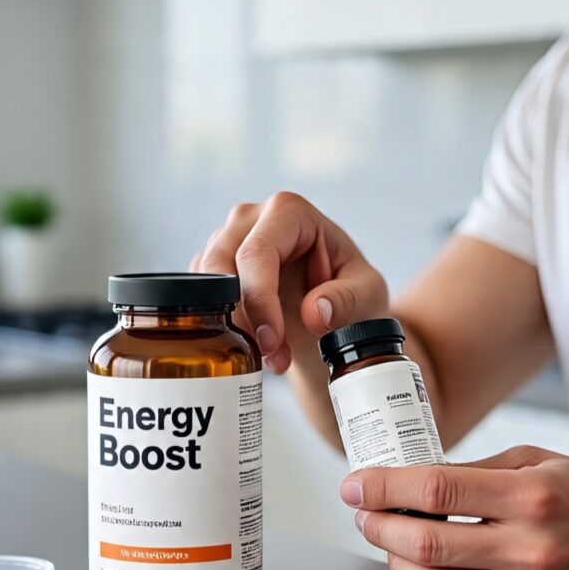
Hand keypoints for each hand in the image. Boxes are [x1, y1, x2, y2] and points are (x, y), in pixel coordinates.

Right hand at [191, 192, 387, 371]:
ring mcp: (228, 239)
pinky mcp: (214, 265)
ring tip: (273, 356)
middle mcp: (252, 218)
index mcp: (290, 212)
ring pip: (205, 284)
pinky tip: (256, 345)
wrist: (336, 312)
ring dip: (234, 328)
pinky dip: (223, 326)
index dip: (260, 299)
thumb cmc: (352, 293)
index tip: (273, 340)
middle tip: (272, 357)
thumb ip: (348, 299)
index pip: (258, 252)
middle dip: (243, 318)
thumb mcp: (368, 295)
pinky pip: (200, 296)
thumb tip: (314, 311)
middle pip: (221, 265)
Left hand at [341, 445, 568, 569]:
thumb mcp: (537, 459)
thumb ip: (476, 472)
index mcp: (531, 495)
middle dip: (379, 527)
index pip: (436, 492)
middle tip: (362, 512)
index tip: (356, 484)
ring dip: (396, 565)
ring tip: (388, 541)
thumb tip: (416, 479)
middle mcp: (531, 548)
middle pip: (428, 546)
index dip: (385, 488)